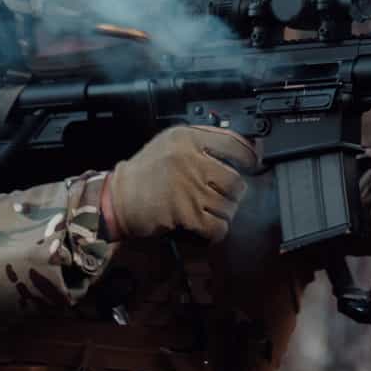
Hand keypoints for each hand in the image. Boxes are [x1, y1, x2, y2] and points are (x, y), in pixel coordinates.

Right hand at [102, 126, 259, 241]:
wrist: (117, 198)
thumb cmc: (145, 172)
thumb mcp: (170, 142)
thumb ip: (204, 140)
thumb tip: (245, 147)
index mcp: (187, 139)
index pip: (234, 144)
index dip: (250, 157)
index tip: (253, 164)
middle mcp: (189, 161)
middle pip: (235, 181)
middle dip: (234, 193)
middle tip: (224, 195)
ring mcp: (188, 188)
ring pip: (229, 206)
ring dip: (224, 213)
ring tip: (210, 210)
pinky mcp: (185, 214)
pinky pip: (217, 227)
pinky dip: (216, 231)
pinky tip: (208, 227)